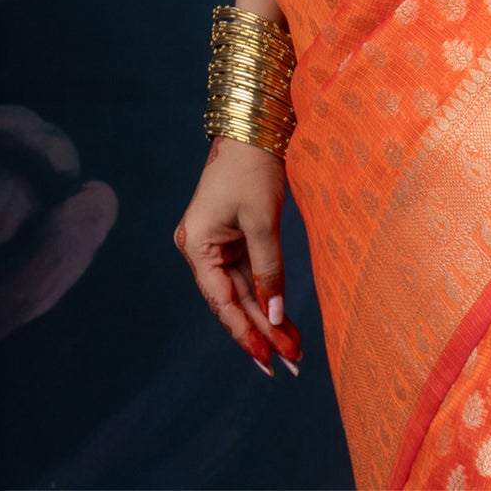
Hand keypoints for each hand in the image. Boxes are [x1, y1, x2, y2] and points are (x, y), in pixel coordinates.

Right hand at [173, 136, 302, 375]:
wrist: (254, 127)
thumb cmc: (253, 167)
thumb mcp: (262, 220)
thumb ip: (268, 269)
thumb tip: (276, 316)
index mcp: (196, 245)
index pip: (222, 301)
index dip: (246, 333)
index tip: (269, 360)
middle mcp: (200, 249)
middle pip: (233, 301)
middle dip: (262, 332)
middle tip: (291, 363)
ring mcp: (214, 244)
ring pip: (243, 291)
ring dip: (268, 318)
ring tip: (294, 348)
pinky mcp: (231, 237)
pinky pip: (248, 275)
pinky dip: (266, 295)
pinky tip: (283, 318)